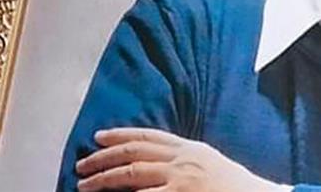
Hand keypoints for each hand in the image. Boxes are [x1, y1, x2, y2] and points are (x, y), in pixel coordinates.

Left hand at [76, 127, 287, 191]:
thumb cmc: (238, 189)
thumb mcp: (210, 164)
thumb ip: (185, 159)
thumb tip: (157, 162)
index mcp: (190, 148)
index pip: (147, 136)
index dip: (120, 134)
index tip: (99, 136)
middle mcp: (182, 160)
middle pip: (133, 153)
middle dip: (103, 158)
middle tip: (82, 165)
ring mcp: (180, 180)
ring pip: (130, 175)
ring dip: (103, 180)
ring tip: (84, 185)